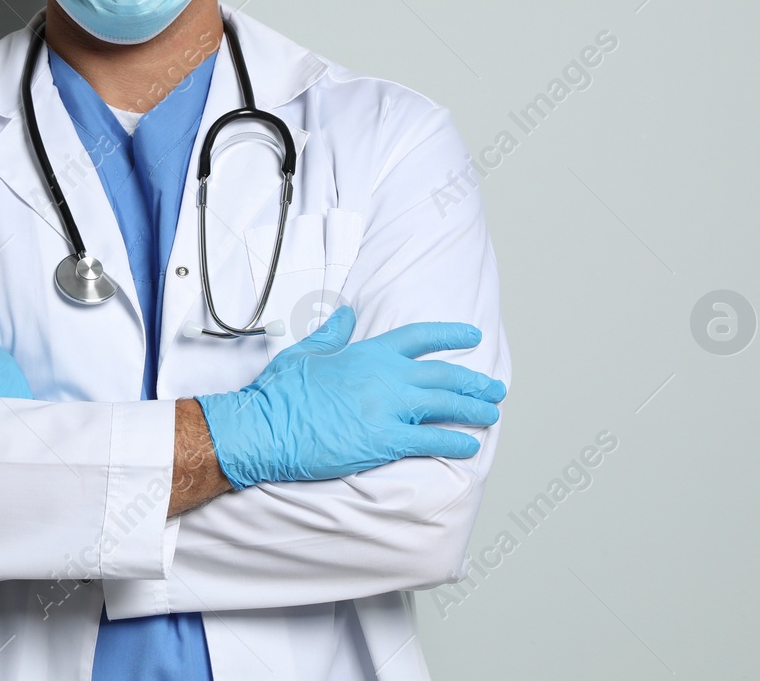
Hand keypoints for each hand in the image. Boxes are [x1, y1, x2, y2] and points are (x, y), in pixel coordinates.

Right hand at [194, 305, 504, 488]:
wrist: (265, 427)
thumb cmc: (280, 393)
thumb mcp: (306, 353)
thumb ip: (332, 333)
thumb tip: (346, 313)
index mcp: (367, 353)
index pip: (418, 337)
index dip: (449, 334)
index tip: (472, 334)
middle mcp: (384, 377)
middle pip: (442, 374)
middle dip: (473, 381)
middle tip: (494, 387)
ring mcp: (386, 408)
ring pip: (444, 405)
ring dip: (473, 409)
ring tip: (491, 414)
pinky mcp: (384, 440)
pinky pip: (431, 440)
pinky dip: (455, 443)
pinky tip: (470, 446)